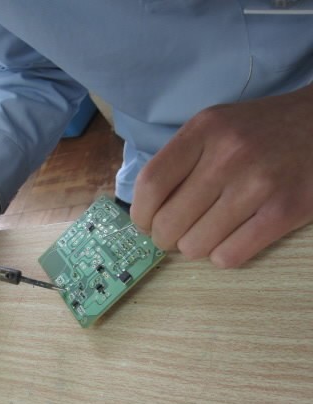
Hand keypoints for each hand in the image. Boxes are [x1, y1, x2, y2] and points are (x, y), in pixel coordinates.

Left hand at [130, 85, 312, 266]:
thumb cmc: (261, 131)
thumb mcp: (216, 126)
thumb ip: (180, 161)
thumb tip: (146, 213)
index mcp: (205, 129)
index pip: (151, 184)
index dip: (141, 215)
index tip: (146, 224)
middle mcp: (229, 155)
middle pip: (169, 223)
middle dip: (166, 239)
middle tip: (177, 235)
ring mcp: (258, 184)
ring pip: (196, 246)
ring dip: (196, 247)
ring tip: (211, 232)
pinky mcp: (284, 212)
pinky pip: (229, 256)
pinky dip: (223, 255)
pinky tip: (233, 238)